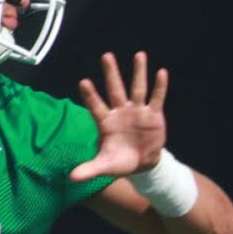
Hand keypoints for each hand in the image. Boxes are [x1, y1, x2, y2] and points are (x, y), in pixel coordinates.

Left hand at [70, 51, 167, 181]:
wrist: (142, 164)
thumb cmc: (119, 161)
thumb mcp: (105, 166)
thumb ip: (89, 169)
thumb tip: (71, 178)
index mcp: (106, 122)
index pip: (96, 106)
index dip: (90, 95)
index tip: (83, 81)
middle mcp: (120, 112)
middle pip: (115, 89)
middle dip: (111, 73)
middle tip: (106, 56)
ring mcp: (137, 111)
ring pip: (137, 88)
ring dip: (138, 72)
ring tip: (139, 55)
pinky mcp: (153, 114)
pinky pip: (156, 98)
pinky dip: (159, 86)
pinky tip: (161, 72)